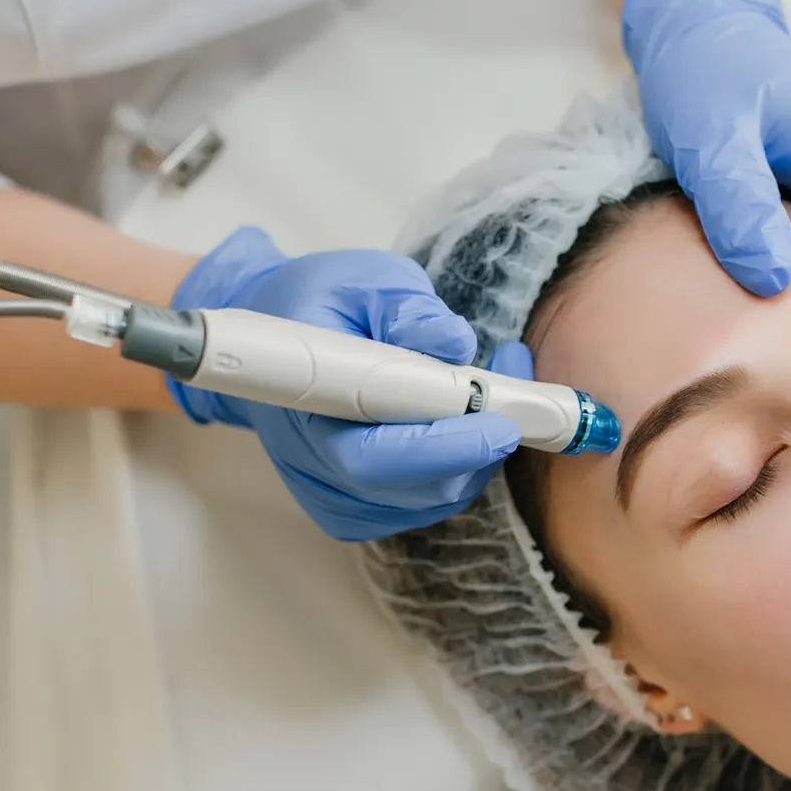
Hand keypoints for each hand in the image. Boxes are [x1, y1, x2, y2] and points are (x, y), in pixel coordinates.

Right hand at [165, 226, 521, 540]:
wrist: (275, 344)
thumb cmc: (319, 305)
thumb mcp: (362, 280)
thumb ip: (407, 307)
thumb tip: (455, 342)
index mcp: (305, 407)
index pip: (373, 455)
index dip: (441, 446)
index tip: (498, 422)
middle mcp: (313, 466)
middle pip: (411, 488)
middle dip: (477, 450)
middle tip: (516, 400)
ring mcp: (332, 496)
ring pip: (427, 501)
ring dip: (476, 455)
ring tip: (493, 393)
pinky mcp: (353, 510)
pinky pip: (421, 507)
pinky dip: (457, 471)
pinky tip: (463, 426)